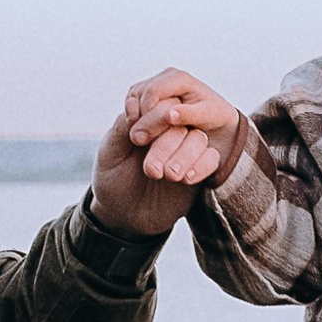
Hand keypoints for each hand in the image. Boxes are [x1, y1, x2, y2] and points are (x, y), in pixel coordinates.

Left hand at [91, 68, 241, 235]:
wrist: (123, 216)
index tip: (137, 140)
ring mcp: (185, 152)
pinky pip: (211, 159)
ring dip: (185, 156)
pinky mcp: (197, 171)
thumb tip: (136, 105)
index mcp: (149, 122)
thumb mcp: (110, 153)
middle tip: (151, 170)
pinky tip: (185, 180)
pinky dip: (202, 166)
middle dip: (166, 145)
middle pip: (181, 123)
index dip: (154, 117)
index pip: (162, 105)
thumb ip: (122, 128)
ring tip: (168, 176)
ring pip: (199, 139)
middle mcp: (169, 133)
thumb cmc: (112, 181)